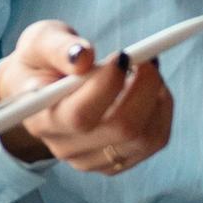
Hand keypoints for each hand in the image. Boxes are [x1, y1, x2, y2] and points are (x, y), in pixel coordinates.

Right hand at [0, 20, 174, 175]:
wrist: (41, 90)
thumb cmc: (42, 62)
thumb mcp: (40, 41)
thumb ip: (58, 47)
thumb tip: (83, 56)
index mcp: (41, 119)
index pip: (79, 116)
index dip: (108, 86)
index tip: (122, 56)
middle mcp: (65, 147)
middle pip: (121, 130)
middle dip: (144, 88)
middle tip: (146, 59)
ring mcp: (93, 159)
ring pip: (145, 137)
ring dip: (156, 97)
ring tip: (145, 71)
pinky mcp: (117, 161)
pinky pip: (155, 140)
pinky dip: (162, 109)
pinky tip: (149, 89)